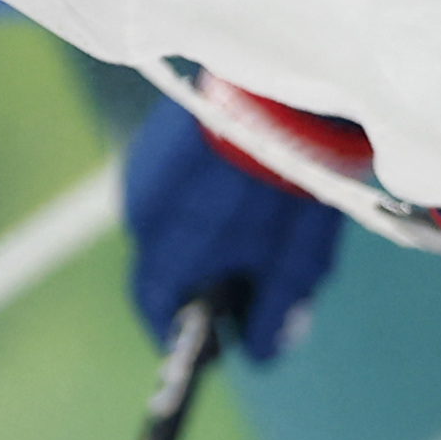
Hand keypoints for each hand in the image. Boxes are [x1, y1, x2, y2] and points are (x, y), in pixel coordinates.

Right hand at [117, 99, 343, 363]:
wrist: (284, 83)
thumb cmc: (295, 176)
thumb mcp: (298, 255)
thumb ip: (274, 310)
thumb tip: (259, 356)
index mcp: (173, 246)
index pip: (152, 300)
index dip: (174, 329)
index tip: (204, 348)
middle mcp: (142, 213)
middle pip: (155, 263)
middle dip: (190, 282)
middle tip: (238, 288)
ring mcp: (142, 173)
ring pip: (159, 225)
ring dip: (190, 239)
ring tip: (241, 233)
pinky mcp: (151, 143)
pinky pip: (160, 189)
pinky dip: (189, 203)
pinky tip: (229, 190)